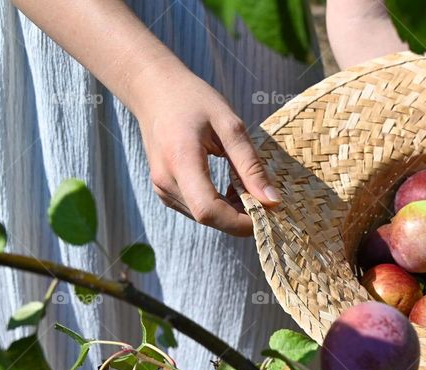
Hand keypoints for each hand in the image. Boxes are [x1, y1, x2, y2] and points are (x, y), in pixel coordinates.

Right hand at [131, 65, 280, 235]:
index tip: (268, 213)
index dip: (240, 222)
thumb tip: (272, 201)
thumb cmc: (193, 100)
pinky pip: (197, 209)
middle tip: (265, 199)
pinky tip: (232, 187)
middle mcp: (166, 181)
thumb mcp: (230, 125)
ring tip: (247, 186)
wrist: (153, 91)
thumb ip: (250, 165)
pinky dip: (220, 205)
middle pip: (208, 217)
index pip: (209, 211)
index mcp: (181, 161)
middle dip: (241, 217)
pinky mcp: (164, 191)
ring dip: (232, 211)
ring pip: (204, 217)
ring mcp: (162, 188)